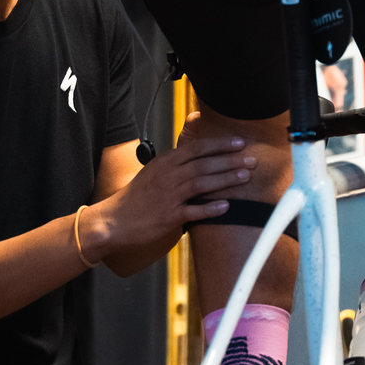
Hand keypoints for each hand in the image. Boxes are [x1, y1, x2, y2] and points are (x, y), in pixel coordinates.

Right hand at [82, 133, 253, 258]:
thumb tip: (193, 143)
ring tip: (245, 177)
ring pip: (201, 183)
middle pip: (204, 164)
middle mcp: (167, 176)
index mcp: (165, 162)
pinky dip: (210, 209)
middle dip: (230, 161)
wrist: (114, 220)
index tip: (240, 143)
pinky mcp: (168, 217)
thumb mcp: (154, 170)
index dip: (220, 145)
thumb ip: (176, 157)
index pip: (197, 148)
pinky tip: (226, 206)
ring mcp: (168, 196)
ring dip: (225, 179)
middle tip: (251, 160)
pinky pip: (193, 211)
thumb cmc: (136, 197)